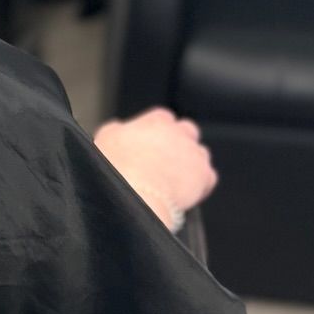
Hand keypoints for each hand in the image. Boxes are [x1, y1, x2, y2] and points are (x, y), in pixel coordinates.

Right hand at [93, 108, 217, 230]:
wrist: (136, 195)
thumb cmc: (116, 167)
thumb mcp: (105, 138)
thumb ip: (117, 129)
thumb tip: (120, 128)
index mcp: (156, 122)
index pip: (163, 118)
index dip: (156, 131)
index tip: (149, 143)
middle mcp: (179, 133)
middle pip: (187, 131)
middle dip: (179, 142)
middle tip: (164, 161)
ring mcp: (194, 153)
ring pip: (200, 153)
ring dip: (191, 163)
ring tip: (173, 180)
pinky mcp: (205, 175)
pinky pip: (208, 177)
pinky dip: (200, 185)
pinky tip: (185, 193)